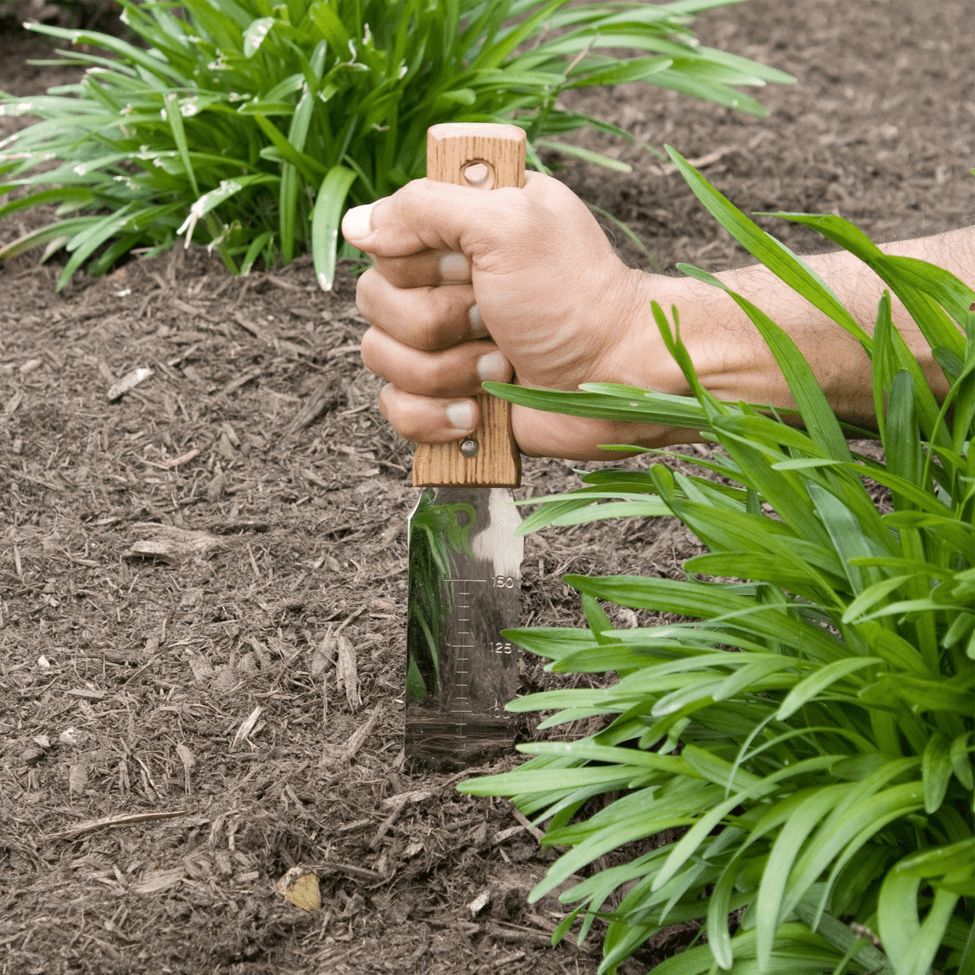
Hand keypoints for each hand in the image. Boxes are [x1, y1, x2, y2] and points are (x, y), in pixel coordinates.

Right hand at [342, 171, 691, 459]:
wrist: (615, 382)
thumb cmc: (575, 298)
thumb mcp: (507, 224)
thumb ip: (425, 208)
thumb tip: (358, 226)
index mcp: (457, 232)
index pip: (383, 244)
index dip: (419, 267)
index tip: (470, 272)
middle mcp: (443, 285)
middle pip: (374, 304)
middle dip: (438, 323)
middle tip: (494, 321)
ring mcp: (444, 345)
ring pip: (382, 360)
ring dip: (447, 372)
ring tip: (501, 368)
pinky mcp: (448, 399)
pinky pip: (397, 410)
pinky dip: (438, 417)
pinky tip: (479, 413)